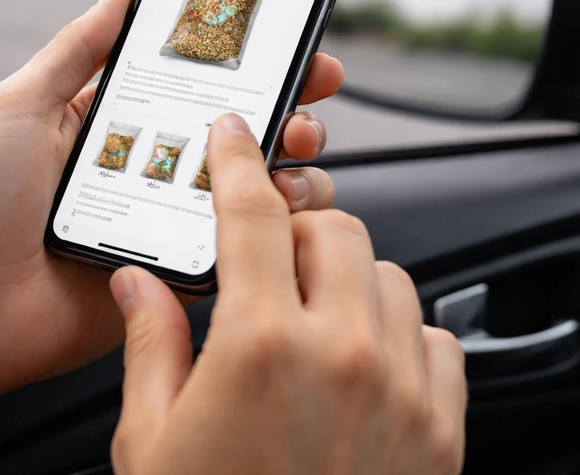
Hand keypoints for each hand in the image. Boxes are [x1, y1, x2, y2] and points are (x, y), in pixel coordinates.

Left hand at [0, 0, 344, 400]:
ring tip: (293, 149)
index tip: (288, 38)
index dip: (247, 59)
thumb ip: (75, 51)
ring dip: (291, 162)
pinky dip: (275, 228)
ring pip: (255, 187)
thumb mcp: (18, 107)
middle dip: (288, 104)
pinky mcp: (177, 271)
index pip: (197, 81)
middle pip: (240, 131)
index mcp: (119, 122)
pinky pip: (241, 247)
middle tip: (308, 92)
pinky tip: (280, 209)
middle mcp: (154, 167)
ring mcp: (169, 220)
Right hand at [109, 114, 467, 474]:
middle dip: (295, 230)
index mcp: (259, 348)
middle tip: (264, 266)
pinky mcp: (441, 431)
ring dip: (348, 278)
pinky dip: (405, 333)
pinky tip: (363, 363)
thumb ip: (148, 345)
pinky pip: (440, 338)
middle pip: (333, 229)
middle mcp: (342, 355)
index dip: (238, 161)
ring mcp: (402, 392)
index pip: (252, 214)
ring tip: (310, 319)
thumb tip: (137, 282)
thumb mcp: (149, 444)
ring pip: (390, 276)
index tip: (233, 135)